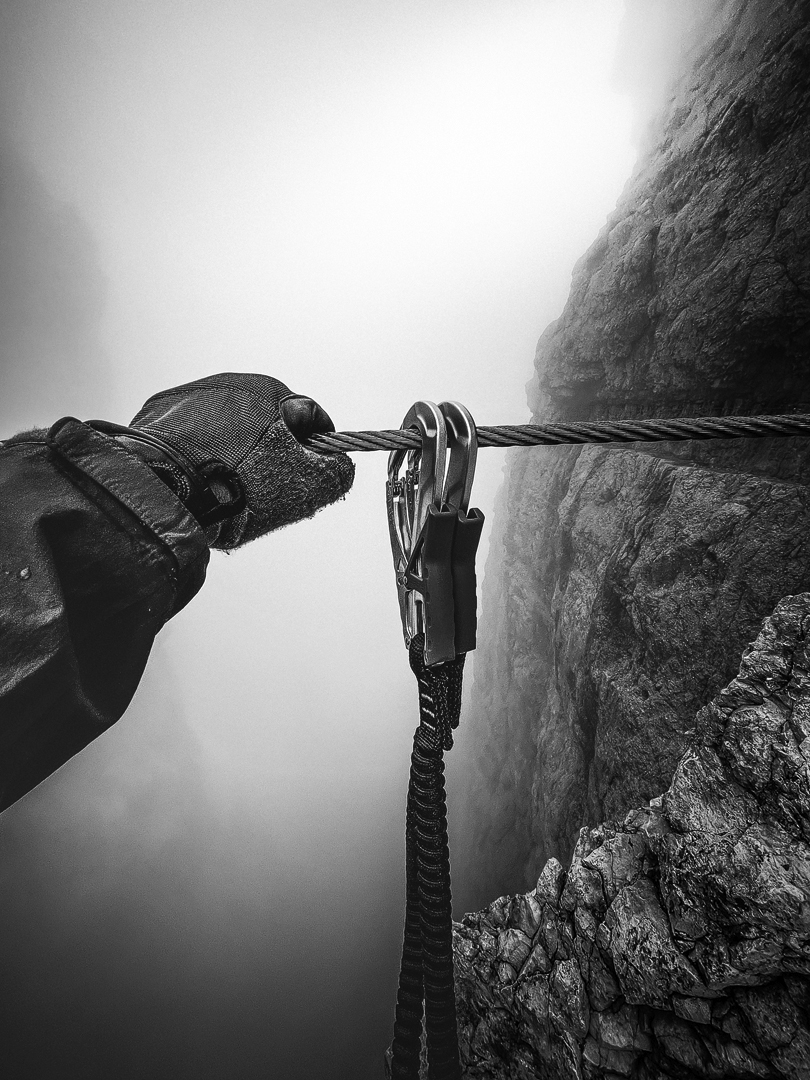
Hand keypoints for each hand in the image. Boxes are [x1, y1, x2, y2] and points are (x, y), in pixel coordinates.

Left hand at [128, 372, 353, 548]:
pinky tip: (198, 480)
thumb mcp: (306, 487)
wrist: (164, 491)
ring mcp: (192, 396)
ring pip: (227, 427)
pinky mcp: (160, 412)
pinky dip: (198, 453)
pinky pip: (191, 434)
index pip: (310, 419)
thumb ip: (337, 472)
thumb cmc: (236, 487)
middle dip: (270, 454)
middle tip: (264, 490)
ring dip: (233, 452)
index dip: (316, 452)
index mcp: (273, 393)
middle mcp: (232, 383)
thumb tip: (342, 466)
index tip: (310, 477)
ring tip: (226, 489)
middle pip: (266, 423)